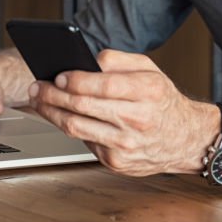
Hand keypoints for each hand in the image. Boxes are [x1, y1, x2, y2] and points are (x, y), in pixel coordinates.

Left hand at [28, 49, 218, 176]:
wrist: (184, 139)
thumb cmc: (162, 100)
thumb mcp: (150, 69)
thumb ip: (119, 59)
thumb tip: (87, 59)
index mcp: (148, 91)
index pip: (103, 85)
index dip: (75, 79)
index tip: (57, 75)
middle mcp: (138, 120)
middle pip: (83, 106)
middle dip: (53, 95)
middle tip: (37, 86)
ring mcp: (126, 145)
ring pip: (76, 127)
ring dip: (52, 112)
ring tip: (40, 101)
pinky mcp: (116, 162)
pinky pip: (83, 142)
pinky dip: (68, 127)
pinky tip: (59, 116)